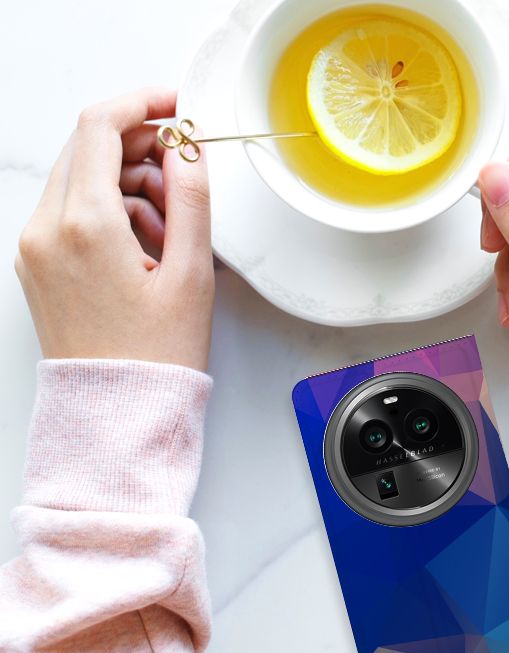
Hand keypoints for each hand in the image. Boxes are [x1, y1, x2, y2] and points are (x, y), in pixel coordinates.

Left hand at [15, 88, 213, 371]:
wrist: (117, 411)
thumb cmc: (156, 354)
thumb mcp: (191, 273)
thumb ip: (192, 198)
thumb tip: (188, 147)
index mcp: (85, 225)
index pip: (101, 127)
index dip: (143, 103)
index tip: (176, 105)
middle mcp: (47, 229)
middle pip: (88, 148)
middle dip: (141, 147)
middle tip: (185, 173)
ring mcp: (35, 246)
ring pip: (82, 178)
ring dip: (129, 182)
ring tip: (173, 228)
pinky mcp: (37, 263)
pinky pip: (72, 210)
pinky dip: (111, 210)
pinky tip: (147, 244)